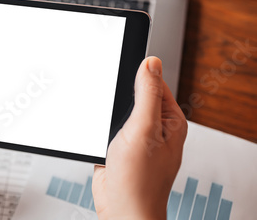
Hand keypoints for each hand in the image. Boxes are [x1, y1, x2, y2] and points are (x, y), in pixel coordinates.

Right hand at [92, 57, 187, 219]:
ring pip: (118, 113)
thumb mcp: (144, 129)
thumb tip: (150, 63)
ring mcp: (135, 138)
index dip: (137, 75)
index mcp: (169, 120)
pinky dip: (100, 128)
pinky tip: (99, 136)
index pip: (155, 84)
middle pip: (133, 96)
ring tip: (106, 127)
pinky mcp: (118, 148)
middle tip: (111, 106)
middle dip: (118, 98)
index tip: (120, 71)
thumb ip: (147, 94)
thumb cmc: (139, 179)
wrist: (120, 209)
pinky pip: (107, 128)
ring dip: (107, 115)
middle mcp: (154, 128)